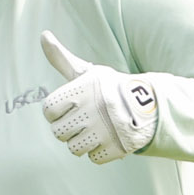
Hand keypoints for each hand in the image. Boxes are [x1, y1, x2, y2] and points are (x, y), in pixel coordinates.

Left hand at [39, 32, 159, 163]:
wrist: (150, 104)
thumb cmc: (110, 88)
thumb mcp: (87, 72)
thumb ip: (61, 59)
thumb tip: (43, 35)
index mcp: (83, 90)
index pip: (49, 110)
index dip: (57, 112)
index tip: (71, 107)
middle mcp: (94, 109)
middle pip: (58, 133)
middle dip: (70, 129)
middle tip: (86, 119)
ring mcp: (106, 129)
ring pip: (74, 149)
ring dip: (84, 142)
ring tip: (98, 129)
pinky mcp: (119, 146)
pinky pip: (94, 158)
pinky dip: (101, 152)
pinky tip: (110, 138)